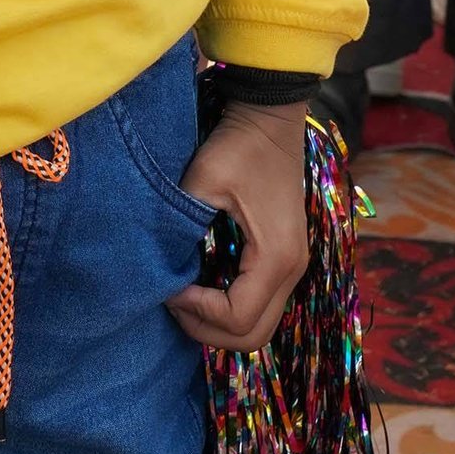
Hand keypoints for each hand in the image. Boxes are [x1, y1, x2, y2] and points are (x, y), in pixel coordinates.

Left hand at [164, 100, 308, 351]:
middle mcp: (292, 270)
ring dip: (221, 323)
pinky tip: (204, 284)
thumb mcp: (203, 181)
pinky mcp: (285, 256)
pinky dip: (232, 306)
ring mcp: (292, 265)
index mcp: (275, 257)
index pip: (237, 318)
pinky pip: (262, 302)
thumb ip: (183, 226)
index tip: (170, 286)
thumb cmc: (238, 145)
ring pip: (261, 325)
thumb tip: (161, 265)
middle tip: (174, 302)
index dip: (197, 312)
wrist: (270, 117)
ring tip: (186, 297)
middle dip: (208, 329)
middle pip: (254, 336)